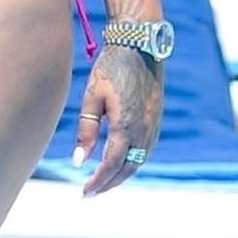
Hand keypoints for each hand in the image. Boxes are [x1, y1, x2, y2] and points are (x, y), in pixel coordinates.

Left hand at [73, 44, 162, 195]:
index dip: (97, 181)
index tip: (83, 192)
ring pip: (139, 161)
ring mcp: (154, 126)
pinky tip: (119, 162)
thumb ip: (87, 131)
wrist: (139, 45)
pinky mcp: (157, 120)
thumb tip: (79, 162)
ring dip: (121, 175)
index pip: (111, 165)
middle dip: (109, 184)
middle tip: (90, 193)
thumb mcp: (92, 97)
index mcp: (126, 126)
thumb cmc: (111, 67)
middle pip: (127, 169)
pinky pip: (146, 150)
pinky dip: (133, 162)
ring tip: (102, 182)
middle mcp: (144, 130)